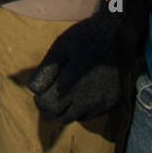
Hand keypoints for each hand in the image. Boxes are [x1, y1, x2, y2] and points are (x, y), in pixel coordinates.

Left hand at [28, 0, 147, 122]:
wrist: (117, 34)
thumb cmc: (84, 38)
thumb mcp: (60, 47)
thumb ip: (45, 70)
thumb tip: (34, 90)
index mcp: (71, 84)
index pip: (47, 105)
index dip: (40, 98)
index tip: (41, 89)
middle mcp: (87, 98)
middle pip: (58, 114)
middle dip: (51, 104)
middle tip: (52, 90)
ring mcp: (101, 102)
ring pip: (74, 118)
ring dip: (66, 108)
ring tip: (68, 89)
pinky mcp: (111, 103)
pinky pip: (89, 115)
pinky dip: (82, 107)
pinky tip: (83, 90)